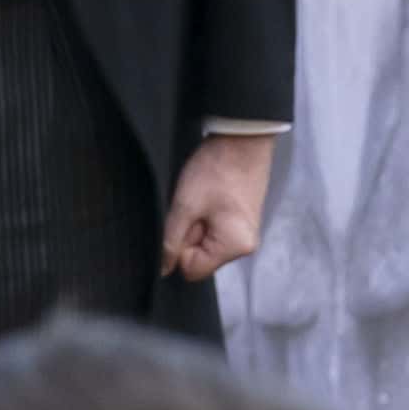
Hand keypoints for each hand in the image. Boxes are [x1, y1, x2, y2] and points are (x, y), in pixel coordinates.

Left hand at [161, 133, 274, 280]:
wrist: (242, 139)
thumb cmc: (216, 169)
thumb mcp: (185, 206)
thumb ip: (170, 241)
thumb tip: (163, 269)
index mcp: (235, 247)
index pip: (192, 270)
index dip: (180, 248)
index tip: (186, 219)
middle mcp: (245, 247)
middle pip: (201, 258)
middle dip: (190, 234)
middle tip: (196, 205)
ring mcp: (245, 234)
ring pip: (206, 243)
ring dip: (197, 223)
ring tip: (205, 199)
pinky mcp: (243, 222)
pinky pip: (216, 231)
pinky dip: (207, 216)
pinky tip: (211, 197)